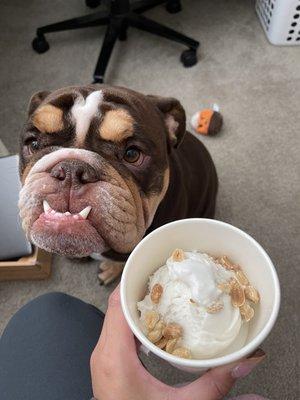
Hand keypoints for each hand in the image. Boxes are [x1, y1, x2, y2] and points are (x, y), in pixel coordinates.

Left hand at [90, 286, 265, 399]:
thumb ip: (212, 384)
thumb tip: (240, 362)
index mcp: (115, 357)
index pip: (117, 305)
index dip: (132, 283)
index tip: (151, 270)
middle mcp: (103, 352)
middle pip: (115, 305)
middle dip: (137, 288)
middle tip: (162, 278)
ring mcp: (102, 357)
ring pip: (114, 316)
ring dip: (134, 302)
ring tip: (158, 293)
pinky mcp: (106, 362)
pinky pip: (115, 329)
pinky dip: (132, 318)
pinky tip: (151, 320)